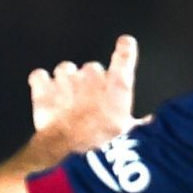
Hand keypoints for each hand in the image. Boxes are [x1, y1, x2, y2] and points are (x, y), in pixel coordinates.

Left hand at [28, 33, 142, 154]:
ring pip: (66, 70)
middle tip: (88, 105)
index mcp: (117, 85)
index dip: (125, 48)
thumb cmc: (102, 143)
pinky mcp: (44, 88)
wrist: (68, 149)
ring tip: (67, 103)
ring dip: (66, 83)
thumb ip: (139, 125)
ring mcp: (66, 79)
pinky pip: (39, 76)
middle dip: (90, 83)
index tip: (125, 43)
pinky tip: (45, 94)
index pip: (125, 54)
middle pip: (92, 68)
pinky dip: (40, 83)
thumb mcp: (128, 136)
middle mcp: (92, 76)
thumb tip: (152, 124)